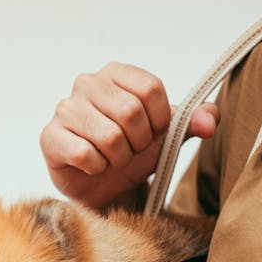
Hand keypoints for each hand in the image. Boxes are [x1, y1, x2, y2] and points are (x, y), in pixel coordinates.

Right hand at [39, 63, 219, 209]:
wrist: (101, 188)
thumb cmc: (130, 154)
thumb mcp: (165, 137)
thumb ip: (190, 123)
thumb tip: (211, 120)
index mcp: (115, 74)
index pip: (150, 89)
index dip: (158, 122)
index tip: (151, 135)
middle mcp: (87, 83)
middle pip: (131, 112)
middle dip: (138, 144)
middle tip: (129, 152)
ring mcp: (65, 109)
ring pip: (109, 136)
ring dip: (118, 159)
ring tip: (111, 160)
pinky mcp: (50, 137)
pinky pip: (85, 154)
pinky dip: (97, 168)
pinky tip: (92, 167)